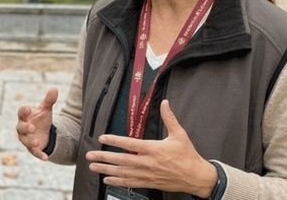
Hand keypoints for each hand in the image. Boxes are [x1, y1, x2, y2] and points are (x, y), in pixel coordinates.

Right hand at [16, 87, 58, 159]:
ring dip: (30, 142)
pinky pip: (34, 152)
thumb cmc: (41, 119)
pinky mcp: (32, 148)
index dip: (24, 111)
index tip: (28, 109)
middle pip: (20, 127)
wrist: (44, 133)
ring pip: (25, 141)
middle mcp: (23, 127)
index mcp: (25, 116)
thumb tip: (55, 88)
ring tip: (36, 142)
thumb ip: (49, 100)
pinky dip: (39, 155)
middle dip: (25, 128)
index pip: (21, 112)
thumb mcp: (46, 109)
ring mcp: (27, 139)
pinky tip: (45, 157)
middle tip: (32, 128)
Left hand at [85, 100, 217, 196]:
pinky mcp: (149, 183)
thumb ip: (170, 118)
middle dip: (104, 157)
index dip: (115, 140)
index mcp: (154, 149)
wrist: (196, 177)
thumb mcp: (180, 135)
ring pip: (123, 173)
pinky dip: (117, 181)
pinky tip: (106, 179)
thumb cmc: (188, 155)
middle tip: (89, 154)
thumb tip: (165, 102)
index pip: (130, 144)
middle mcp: (148, 163)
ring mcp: (147, 174)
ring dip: (106, 169)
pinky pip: (130, 183)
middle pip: (122, 160)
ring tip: (93, 166)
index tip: (102, 138)